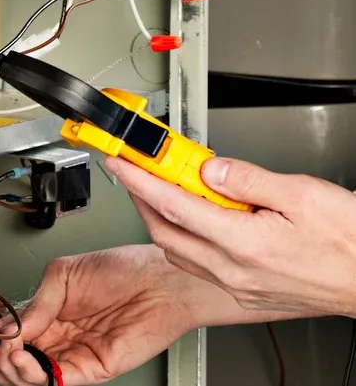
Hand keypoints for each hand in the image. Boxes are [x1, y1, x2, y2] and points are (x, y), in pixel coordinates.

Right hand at [0, 244, 199, 384]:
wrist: (157, 281)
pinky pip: (55, 380)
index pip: (8, 331)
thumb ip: (37, 302)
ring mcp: (72, 354)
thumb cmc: (121, 268)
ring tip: (2, 350)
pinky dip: (34, 375)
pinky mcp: (90, 370)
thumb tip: (11, 325)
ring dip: (7, 366)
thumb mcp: (65, 274)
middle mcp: (57, 335)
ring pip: (29, 375)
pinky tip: (24, 358)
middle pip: (13, 359)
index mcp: (47, 311)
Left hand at [107, 153, 355, 317]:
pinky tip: (193, 216)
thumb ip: (247, 177)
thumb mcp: (301, 192)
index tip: (120, 159)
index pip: (172, 203)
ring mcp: (240, 285)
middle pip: (165, 230)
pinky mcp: (248, 292)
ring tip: (160, 184)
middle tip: (134, 167)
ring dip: (160, 216)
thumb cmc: (349, 241)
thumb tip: (209, 166)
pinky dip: (184, 236)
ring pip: (179, 250)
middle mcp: (235, 270)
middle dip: (140, 196)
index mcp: (244, 242)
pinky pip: (199, 264)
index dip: (138, 177)